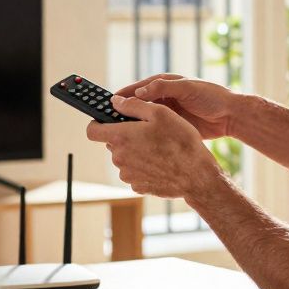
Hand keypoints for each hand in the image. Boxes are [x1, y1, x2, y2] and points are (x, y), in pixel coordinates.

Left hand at [85, 95, 225, 200]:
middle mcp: (119, 158)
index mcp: (121, 137)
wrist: (196, 176)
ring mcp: (127, 174)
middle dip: (125, 136)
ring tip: (157, 148)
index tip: (108, 120)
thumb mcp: (160, 113)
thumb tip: (115, 102)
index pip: (92, 130)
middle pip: (112, 143)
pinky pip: (134, 172)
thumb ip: (133, 105)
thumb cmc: (180, 141)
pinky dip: (143, 167)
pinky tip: (160, 162)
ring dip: (135, 152)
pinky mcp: (137, 186)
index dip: (98, 123)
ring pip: (124, 158)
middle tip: (146, 132)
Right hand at [114, 74, 239, 139]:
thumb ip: (164, 87)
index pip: (137, 89)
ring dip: (131, 126)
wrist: (231, 115)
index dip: (122, 95)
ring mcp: (166, 114)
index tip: (108, 103)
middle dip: (122, 112)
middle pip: (136, 105)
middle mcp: (162, 98)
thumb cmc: (212, 96)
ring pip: (143, 120)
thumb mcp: (187, 88)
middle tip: (107, 121)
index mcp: (164, 84)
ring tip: (118, 135)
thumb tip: (139, 92)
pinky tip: (136, 143)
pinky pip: (153, 131)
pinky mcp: (172, 127)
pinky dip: (143, 135)